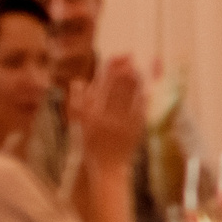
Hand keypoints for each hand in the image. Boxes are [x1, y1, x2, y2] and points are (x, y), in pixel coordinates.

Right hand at [68, 54, 147, 170]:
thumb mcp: (79, 123)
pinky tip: (143, 87)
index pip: (102, 86)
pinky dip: (142, 95)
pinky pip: (141, 107)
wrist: (108, 165)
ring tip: (135, 68)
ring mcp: (125, 122)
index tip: (116, 57)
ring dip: (135, 79)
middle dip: (124, 69)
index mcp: (92, 114)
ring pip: (132, 95)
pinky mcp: (138, 127)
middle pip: (119, 87)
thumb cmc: (90, 143)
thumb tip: (79, 81)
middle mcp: (108, 117)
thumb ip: (78, 101)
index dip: (110, 70)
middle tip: (128, 56)